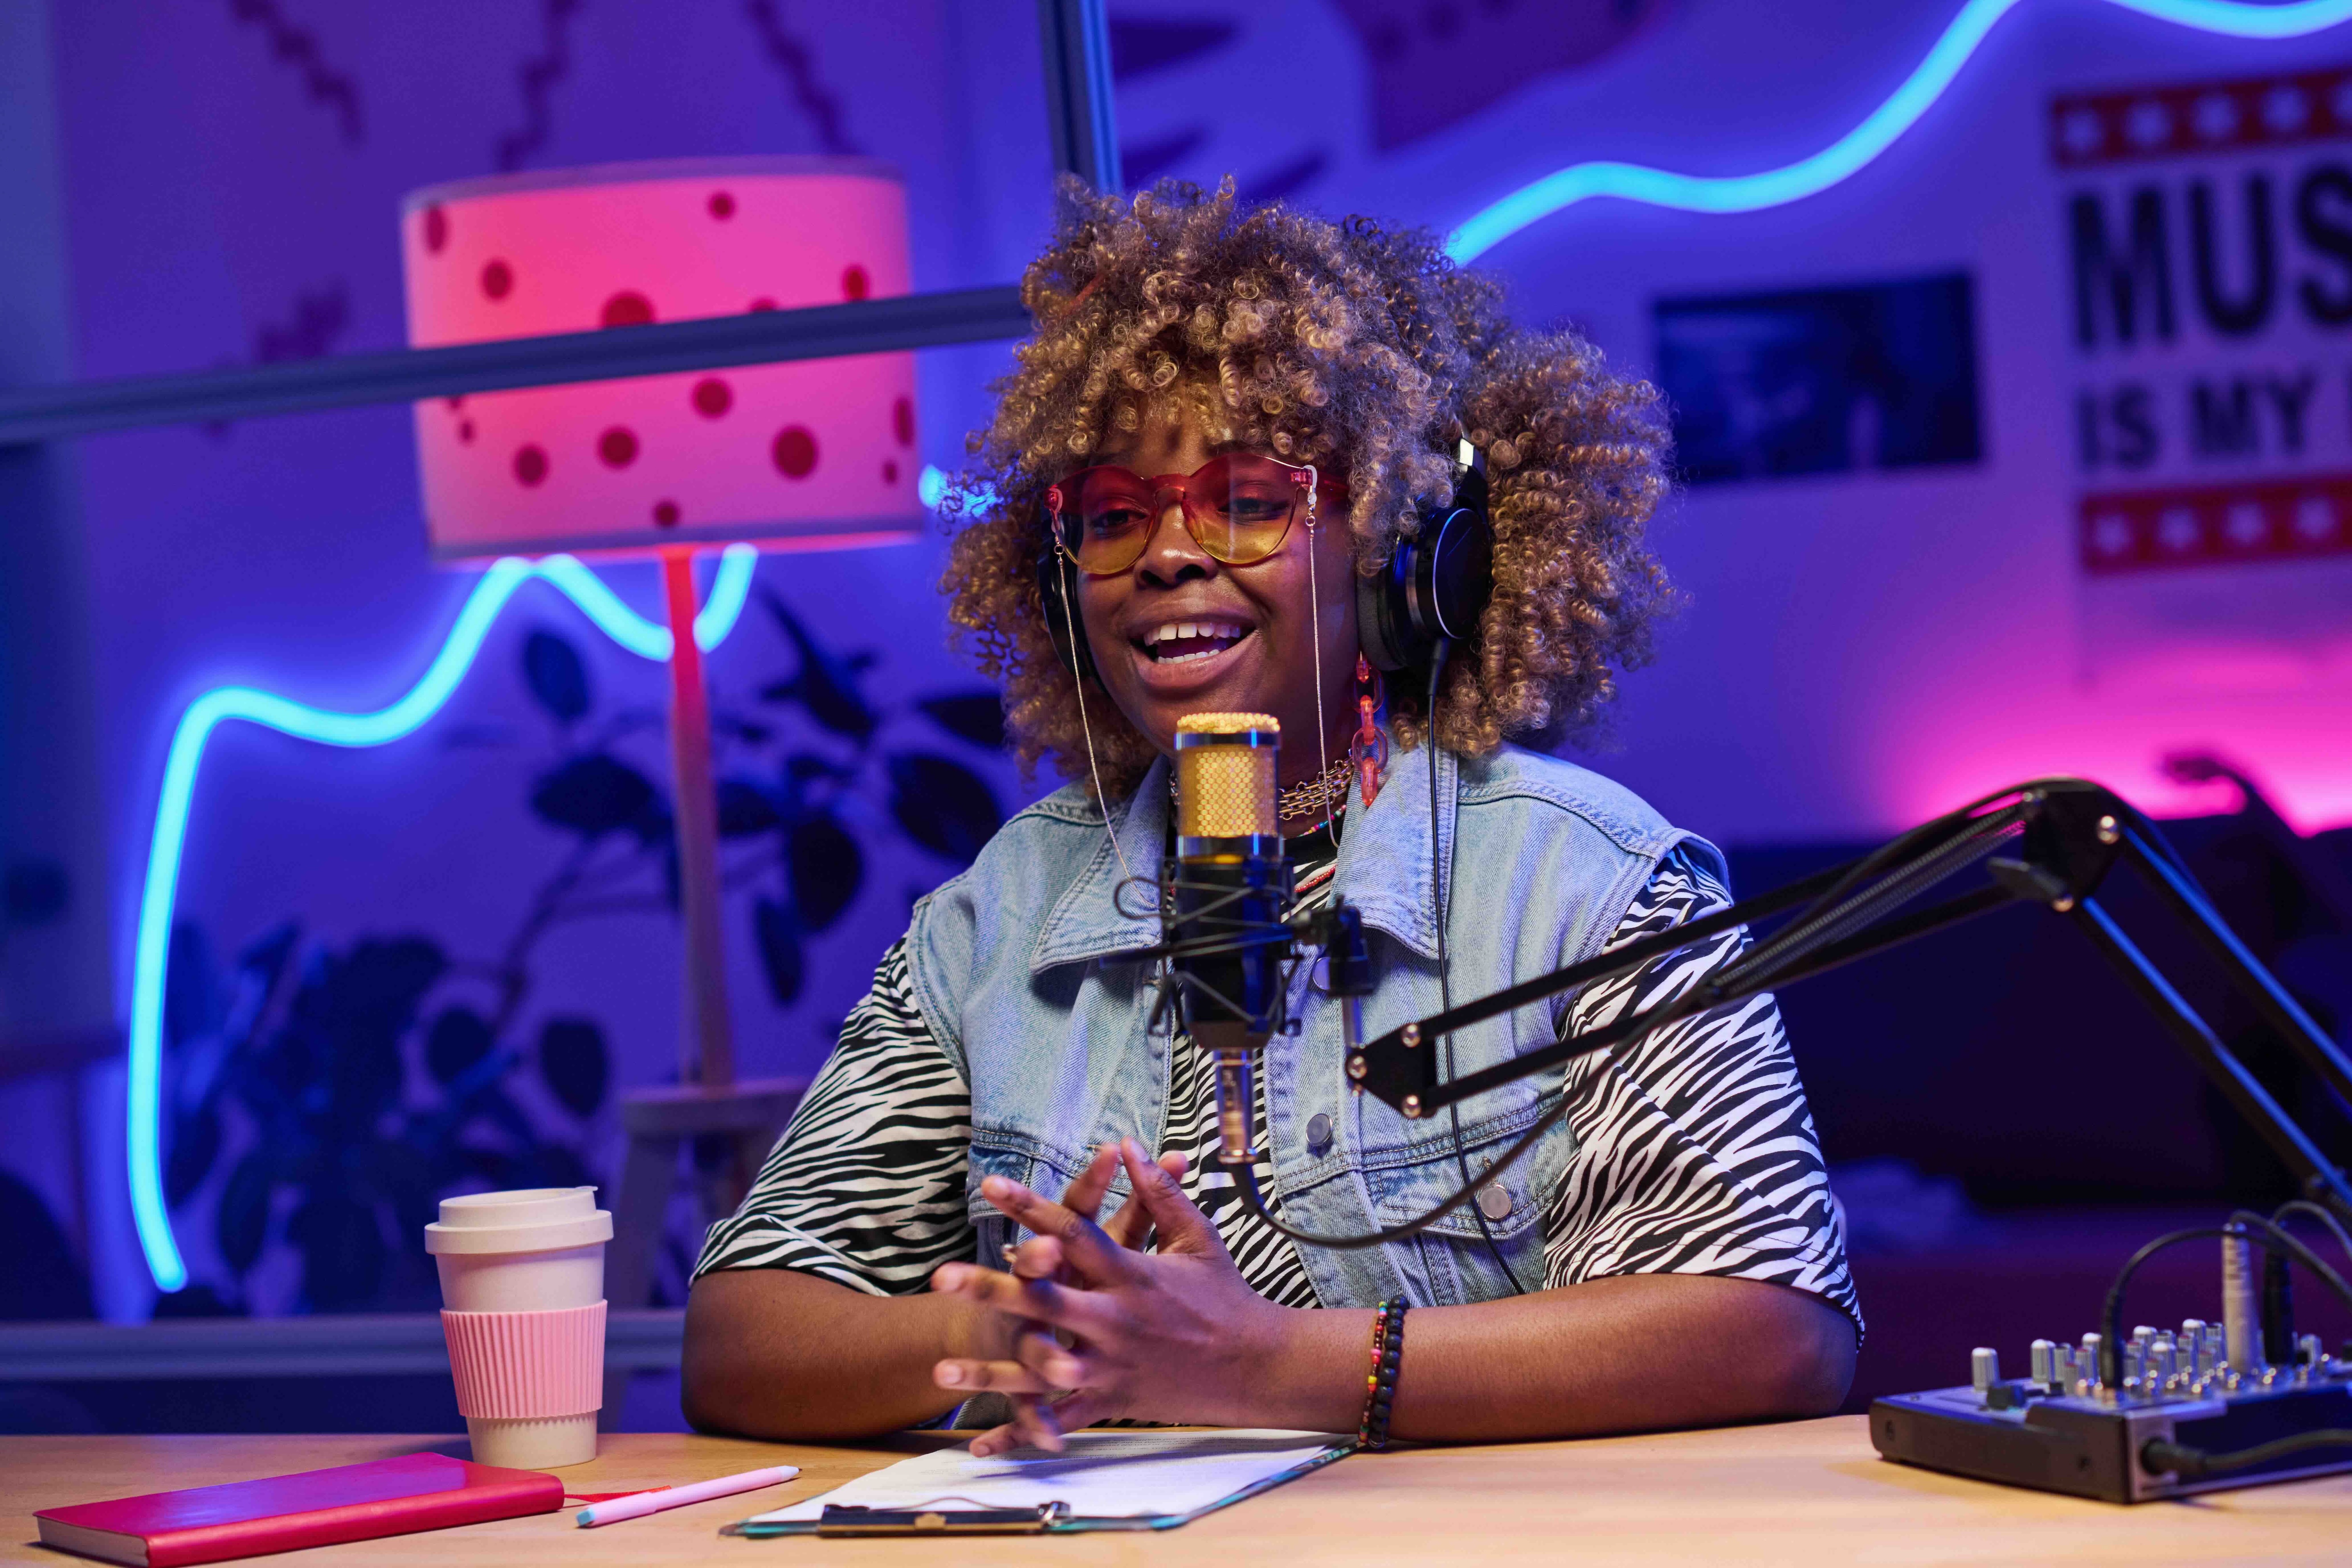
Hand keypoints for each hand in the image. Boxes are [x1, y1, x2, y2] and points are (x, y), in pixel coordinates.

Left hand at [930, 1137, 1288, 1454]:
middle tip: (942, 1279)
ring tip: (942, 1370)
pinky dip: (1023, 1434)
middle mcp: (1116, 1320)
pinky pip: (1062, 1420)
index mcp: (1133, 1276)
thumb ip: (1161, 1193)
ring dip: (991, 1373)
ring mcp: (1112, 1365)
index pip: (1073, 1233)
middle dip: (991, 1290)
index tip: (991, 1185)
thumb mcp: (1198, 1238)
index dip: (1032, 1207)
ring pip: (1042, 1371)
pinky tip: (981, 1445)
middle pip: (1044, 1302)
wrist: (1256, 1365)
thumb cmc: (1226, 1295)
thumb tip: (1131, 1145)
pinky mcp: (1113, 1400)